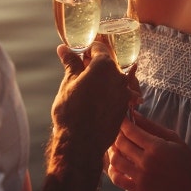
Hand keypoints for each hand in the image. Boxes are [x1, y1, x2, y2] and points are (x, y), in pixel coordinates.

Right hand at [52, 41, 131, 157]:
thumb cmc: (71, 112)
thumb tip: (64, 49)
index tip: (79, 54)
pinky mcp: (125, 106)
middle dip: (94, 64)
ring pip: (113, 78)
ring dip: (102, 79)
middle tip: (80, 71)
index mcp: (104, 66)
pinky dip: (108, 92)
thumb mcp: (68, 84)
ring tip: (86, 88)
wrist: (81, 143)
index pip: (98, 48)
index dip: (87, 50)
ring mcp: (124, 92)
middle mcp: (119, 76)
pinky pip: (117, 92)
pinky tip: (95, 100)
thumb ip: (70, 64)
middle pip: (108, 63)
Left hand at [107, 110, 190, 190]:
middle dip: (116, 133)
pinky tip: (116, 164)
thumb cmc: (184, 158)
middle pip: (121, 143)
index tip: (120, 117)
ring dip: (112, 150)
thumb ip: (151, 126)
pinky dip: (112, 170)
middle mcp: (146, 161)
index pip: (130, 130)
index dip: (122, 122)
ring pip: (115, 160)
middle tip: (116, 130)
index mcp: (156, 146)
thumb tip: (133, 114)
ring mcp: (141, 177)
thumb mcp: (171, 137)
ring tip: (115, 146)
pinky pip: (117, 179)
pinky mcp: (139, 189)